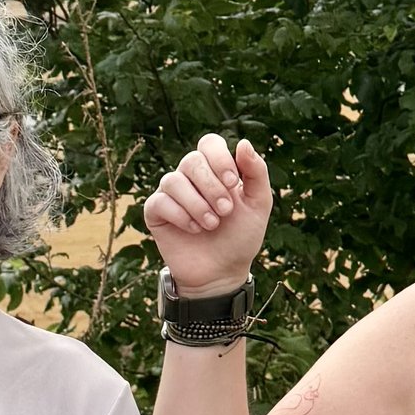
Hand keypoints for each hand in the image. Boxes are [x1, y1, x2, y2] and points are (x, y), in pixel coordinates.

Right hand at [143, 131, 272, 298]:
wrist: (222, 272)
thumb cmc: (241, 236)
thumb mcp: (258, 204)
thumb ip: (256, 173)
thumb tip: (243, 143)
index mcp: (215, 169)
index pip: (210, 143)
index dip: (220, 158)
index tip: (233, 182)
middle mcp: (191, 177)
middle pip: (191, 160)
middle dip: (211, 186)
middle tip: (226, 211)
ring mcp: (171, 194)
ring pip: (173, 180)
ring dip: (197, 204)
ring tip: (212, 224)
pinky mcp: (156, 213)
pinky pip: (159, 202)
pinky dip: (180, 215)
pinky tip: (194, 230)